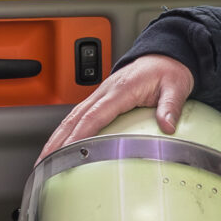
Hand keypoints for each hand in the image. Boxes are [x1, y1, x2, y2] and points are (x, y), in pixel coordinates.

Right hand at [40, 55, 194, 158]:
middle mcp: (105, 91)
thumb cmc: (168, 71)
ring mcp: (100, 94)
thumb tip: (168, 126)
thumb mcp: (176, 86)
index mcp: (121, 89)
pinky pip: (78, 116)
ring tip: (44, 161)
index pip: (95, 114)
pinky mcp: (100, 99)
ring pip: (71, 117)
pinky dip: (65, 132)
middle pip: (75, 118)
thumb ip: (171, 106)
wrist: (164, 57)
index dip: (80, 134)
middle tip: (45, 163)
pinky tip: (59, 145)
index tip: (68, 151)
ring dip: (56, 138)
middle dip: (57, 141)